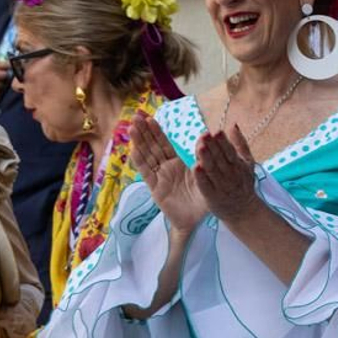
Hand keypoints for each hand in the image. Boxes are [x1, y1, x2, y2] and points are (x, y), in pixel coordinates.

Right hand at [130, 112, 207, 231]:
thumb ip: (202, 166)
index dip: (156, 131)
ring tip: (132, 126)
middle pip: (152, 147)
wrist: (194, 222)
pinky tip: (134, 149)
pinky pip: (147, 173)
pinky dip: (140, 161)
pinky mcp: (155, 190)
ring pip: (147, 157)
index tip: (149, 117)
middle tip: (135, 115)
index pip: (164, 144)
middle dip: (144, 131)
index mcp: (176, 165)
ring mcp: (158, 179)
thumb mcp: (204, 179)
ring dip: (140, 142)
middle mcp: (165, 170)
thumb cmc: (200, 201)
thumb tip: (203, 148)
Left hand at [195, 126, 259, 225]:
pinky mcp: (212, 197)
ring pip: (213, 170)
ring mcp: (222, 186)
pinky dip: (201, 177)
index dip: (223, 141)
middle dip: (213, 146)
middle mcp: (231, 175)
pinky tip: (196, 167)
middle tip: (205, 135)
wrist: (243, 210)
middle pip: (220, 159)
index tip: (216, 131)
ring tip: (200, 147)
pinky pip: (206, 186)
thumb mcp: (247, 162)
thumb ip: (240, 143)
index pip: (230, 151)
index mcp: (239, 165)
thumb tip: (233, 124)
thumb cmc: (243, 183)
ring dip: (206, 159)